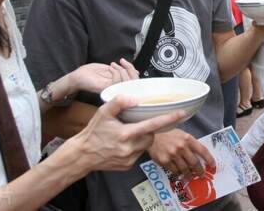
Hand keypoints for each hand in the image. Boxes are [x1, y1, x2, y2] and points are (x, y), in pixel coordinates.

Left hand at [69, 59, 139, 94]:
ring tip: (114, 65)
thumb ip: (123, 72)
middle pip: (134, 83)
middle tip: (123, 62)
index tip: (127, 63)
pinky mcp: (106, 89)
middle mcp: (117, 90)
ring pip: (127, 82)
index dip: (134, 72)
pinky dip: (116, 72)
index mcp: (119, 86)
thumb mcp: (112, 70)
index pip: (134, 83)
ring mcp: (112, 90)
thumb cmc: (92, 74)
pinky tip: (110, 68)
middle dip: (130, 70)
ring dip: (122, 70)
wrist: (78, 77)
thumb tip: (136, 72)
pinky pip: (117, 82)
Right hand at [69, 96, 184, 172]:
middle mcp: (130, 148)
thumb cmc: (93, 132)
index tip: (181, 113)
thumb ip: (119, 102)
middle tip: (137, 124)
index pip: (153, 124)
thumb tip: (135, 98)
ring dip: (142, 138)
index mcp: (126, 134)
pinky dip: (136, 147)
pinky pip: (138, 154)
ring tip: (128, 134)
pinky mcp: (128, 166)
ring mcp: (129, 159)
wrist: (82, 155)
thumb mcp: (103, 112)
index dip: (168, 118)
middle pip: (151, 135)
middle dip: (149, 129)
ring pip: (146, 145)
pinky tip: (124, 144)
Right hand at [148, 128, 214, 178]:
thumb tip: (200, 154)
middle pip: (194, 163)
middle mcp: (181, 147)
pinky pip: (175, 170)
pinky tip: (180, 173)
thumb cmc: (168, 133)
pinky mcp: (165, 161)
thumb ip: (190, 143)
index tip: (213, 165)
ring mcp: (173, 155)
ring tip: (191, 176)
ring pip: (185, 169)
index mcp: (188, 138)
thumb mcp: (181, 134)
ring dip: (189, 174)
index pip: (202, 150)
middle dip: (200, 170)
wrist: (151, 135)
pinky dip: (179, 173)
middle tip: (201, 174)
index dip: (209, 159)